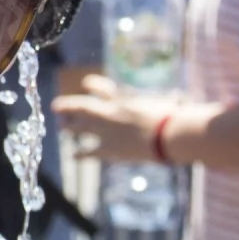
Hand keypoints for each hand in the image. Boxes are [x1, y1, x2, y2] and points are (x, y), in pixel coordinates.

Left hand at [55, 87, 178, 164]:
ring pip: (81, 128)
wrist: (168, 135)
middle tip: (56, 107)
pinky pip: (89, 152)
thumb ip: (171, 102)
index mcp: (126, 100)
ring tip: (62, 129)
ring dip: (70, 128)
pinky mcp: (110, 150)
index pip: (104, 89)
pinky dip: (80, 154)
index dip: (94, 85)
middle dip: (70, 107)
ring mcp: (108, 131)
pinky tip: (72, 157)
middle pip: (85, 108)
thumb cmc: (175, 118)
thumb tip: (181, 101)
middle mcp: (112, 113)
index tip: (86, 82)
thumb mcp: (170, 105)